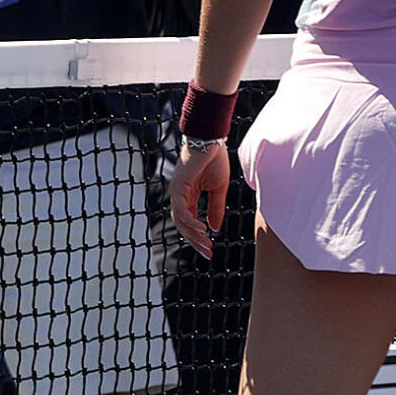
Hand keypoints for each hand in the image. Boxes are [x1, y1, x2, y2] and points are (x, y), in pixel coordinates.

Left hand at [169, 140, 229, 255]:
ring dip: (194, 235)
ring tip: (207, 245)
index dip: (198, 237)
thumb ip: (216, 208)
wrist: (211, 141)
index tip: (210, 250)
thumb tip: (214, 228)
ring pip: (181, 221)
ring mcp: (177, 192)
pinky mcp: (178, 187)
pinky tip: (202, 229)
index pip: (189, 223)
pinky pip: (182, 210)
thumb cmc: (214, 160)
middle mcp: (179, 197)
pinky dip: (191, 221)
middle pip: (183, 226)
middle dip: (195, 241)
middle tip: (208, 254)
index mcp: (188, 197)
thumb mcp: (218, 189)